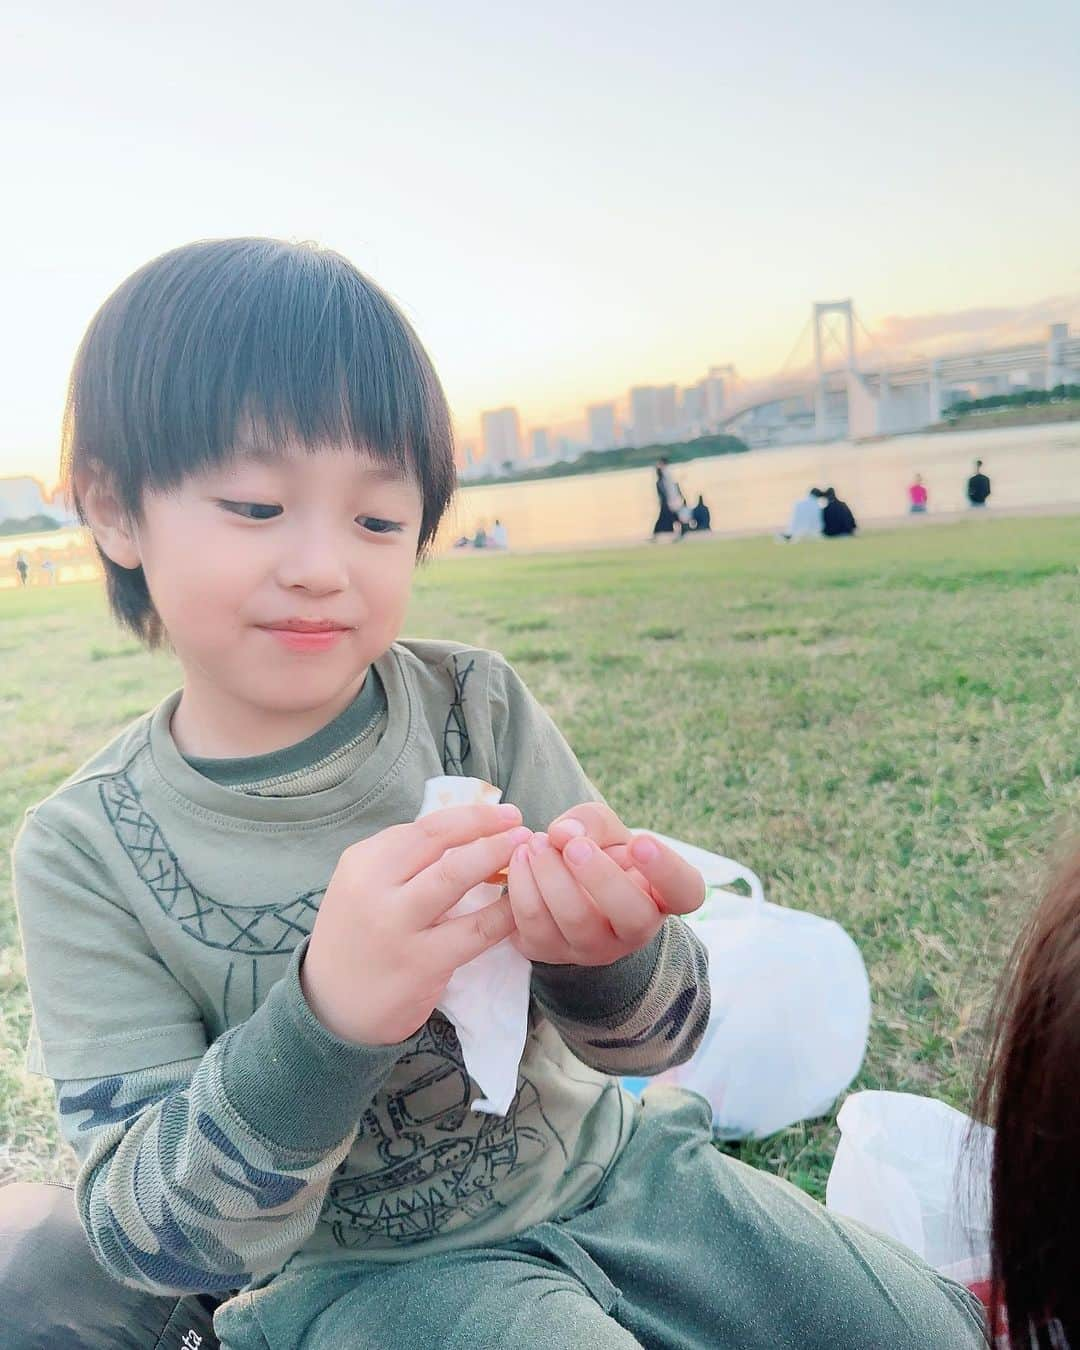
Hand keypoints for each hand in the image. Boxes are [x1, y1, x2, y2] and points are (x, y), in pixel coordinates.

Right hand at [301, 804, 530, 1045]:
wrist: (330, 1008)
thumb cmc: (358, 940)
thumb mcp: (362, 889)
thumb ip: (402, 863)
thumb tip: (465, 834)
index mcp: (363, 861)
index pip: (425, 826)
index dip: (471, 816)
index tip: (502, 815)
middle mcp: (375, 886)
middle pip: (439, 838)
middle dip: (487, 825)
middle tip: (521, 824)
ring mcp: (397, 924)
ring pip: (455, 874)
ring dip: (496, 855)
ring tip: (526, 851)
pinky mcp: (421, 962)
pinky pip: (474, 930)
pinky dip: (503, 914)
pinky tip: (521, 908)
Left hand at [506, 802, 704, 965]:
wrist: (561, 888)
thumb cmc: (596, 854)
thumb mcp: (604, 829)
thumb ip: (591, 821)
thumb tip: (565, 833)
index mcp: (661, 895)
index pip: (685, 892)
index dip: (667, 870)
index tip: (641, 841)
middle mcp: (635, 930)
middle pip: (632, 916)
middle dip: (600, 876)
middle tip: (574, 845)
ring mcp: (593, 948)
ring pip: (577, 920)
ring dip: (552, 875)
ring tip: (537, 842)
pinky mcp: (550, 952)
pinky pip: (535, 925)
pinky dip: (523, 887)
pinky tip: (519, 858)